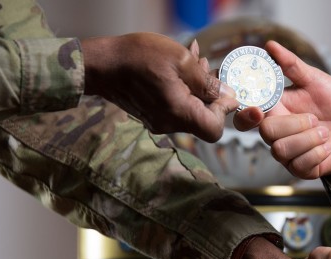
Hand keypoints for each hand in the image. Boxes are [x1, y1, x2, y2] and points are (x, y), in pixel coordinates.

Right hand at [82, 33, 238, 139]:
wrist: (102, 63)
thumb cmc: (139, 57)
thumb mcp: (180, 60)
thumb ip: (207, 82)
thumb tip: (228, 95)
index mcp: (179, 113)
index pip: (214, 129)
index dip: (224, 111)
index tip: (225, 89)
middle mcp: (170, 124)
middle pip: (203, 120)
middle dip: (212, 95)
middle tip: (211, 68)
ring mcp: (160, 122)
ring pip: (191, 111)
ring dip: (199, 89)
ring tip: (196, 62)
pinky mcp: (153, 116)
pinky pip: (177, 108)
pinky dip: (184, 91)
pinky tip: (181, 70)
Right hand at [233, 40, 330, 178]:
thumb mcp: (315, 79)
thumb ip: (292, 65)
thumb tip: (270, 45)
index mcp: (275, 110)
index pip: (246, 116)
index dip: (246, 114)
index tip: (260, 110)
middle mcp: (277, 133)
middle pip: (266, 132)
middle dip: (294, 124)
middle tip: (315, 119)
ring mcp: (288, 153)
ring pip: (281, 150)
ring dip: (309, 139)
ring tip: (325, 132)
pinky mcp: (302, 169)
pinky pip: (300, 165)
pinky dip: (318, 153)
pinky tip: (328, 147)